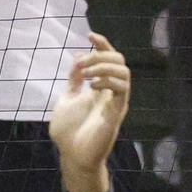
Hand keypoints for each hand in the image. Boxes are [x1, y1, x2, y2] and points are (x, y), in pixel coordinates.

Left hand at [47, 33, 131, 187]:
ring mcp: (115, 102)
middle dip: (101, 54)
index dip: (103, 44)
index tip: (90, 35)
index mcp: (100, 87)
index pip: (109, 59)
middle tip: (83, 64)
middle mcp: (111, 92)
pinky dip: (108, 81)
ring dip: (104, 67)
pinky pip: (122, 89)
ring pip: (124, 72)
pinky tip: (92, 86)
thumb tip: (78, 58)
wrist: (72, 156)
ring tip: (86, 74)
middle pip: (119, 61)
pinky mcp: (117, 112)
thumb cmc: (69, 132)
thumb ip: (74, 80)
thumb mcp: (67, 98)